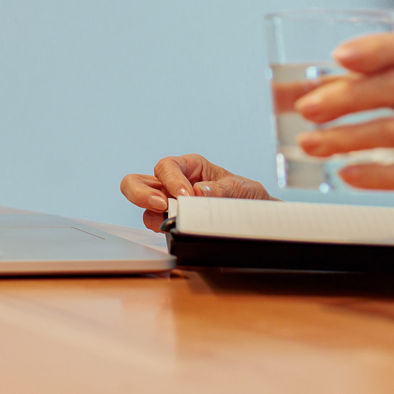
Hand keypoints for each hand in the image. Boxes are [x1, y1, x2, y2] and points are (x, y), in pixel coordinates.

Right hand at [119, 154, 271, 230]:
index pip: (167, 167)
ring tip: (168, 219)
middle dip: (140, 192)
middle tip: (161, 206)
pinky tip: (173, 227)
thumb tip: (198, 192)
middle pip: (137, 181)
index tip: (186, 196)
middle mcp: (173, 182)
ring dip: (149, 211)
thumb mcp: (241, 189)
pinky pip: (153, 221)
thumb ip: (221, 190)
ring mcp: (168, 202)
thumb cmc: (247, 196)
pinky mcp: (170, 220)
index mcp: (190, 166)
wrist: (256, 217)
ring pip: (140, 202)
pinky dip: (158, 225)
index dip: (171, 181)